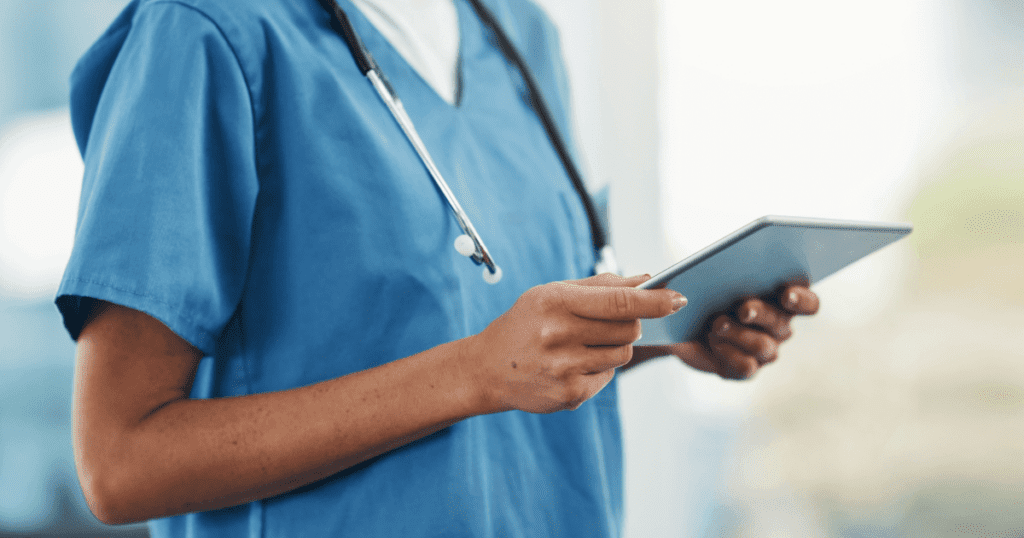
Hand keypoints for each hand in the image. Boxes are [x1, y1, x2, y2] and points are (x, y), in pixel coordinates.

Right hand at [464, 273, 684, 413]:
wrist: (487, 368)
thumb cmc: (526, 324)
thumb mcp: (552, 294)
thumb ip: (600, 286)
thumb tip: (647, 280)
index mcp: (554, 302)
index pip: (618, 301)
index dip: (654, 301)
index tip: (678, 297)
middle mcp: (558, 335)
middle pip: (628, 328)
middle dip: (630, 322)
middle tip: (609, 322)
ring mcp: (564, 368)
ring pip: (622, 354)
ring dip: (614, 346)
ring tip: (583, 344)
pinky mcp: (569, 395)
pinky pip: (608, 377)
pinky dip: (599, 368)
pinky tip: (572, 364)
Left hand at [635, 283, 818, 378]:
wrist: (682, 323)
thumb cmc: (703, 292)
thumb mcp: (705, 275)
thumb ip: (710, 271)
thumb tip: (696, 285)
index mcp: (782, 298)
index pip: (808, 303)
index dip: (802, 300)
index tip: (786, 294)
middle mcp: (779, 326)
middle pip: (781, 322)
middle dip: (761, 313)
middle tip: (742, 309)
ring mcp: (764, 350)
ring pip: (763, 346)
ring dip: (739, 334)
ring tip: (716, 324)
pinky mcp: (744, 368)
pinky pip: (745, 366)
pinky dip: (729, 354)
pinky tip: (714, 344)